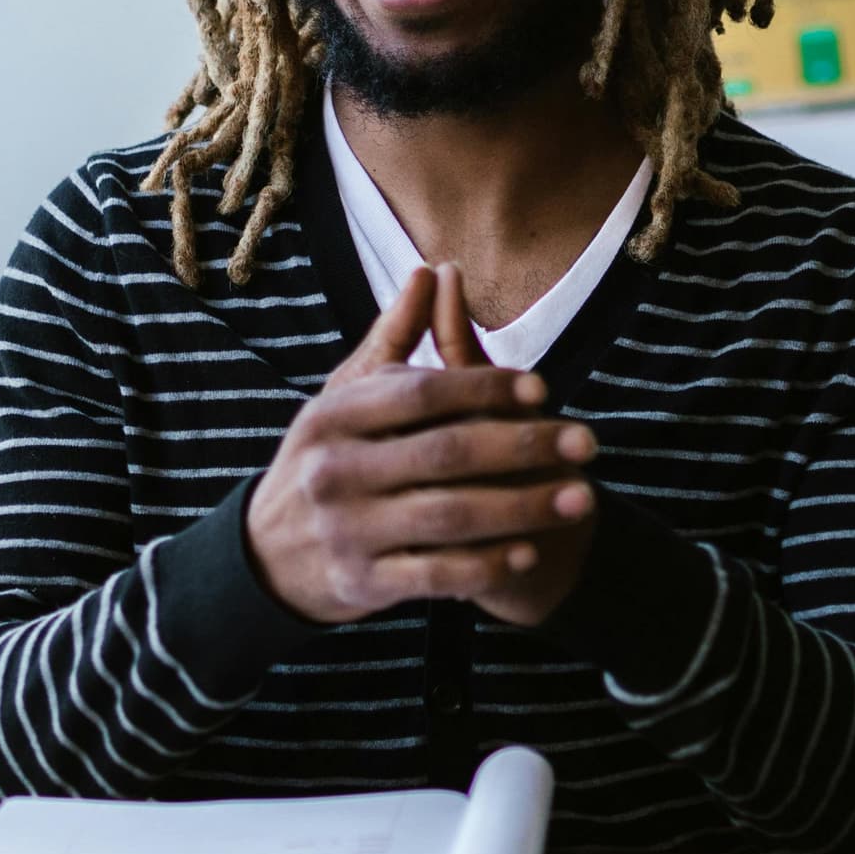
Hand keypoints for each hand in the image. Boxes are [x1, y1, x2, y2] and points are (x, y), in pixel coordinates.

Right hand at [244, 265, 600, 624]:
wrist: (270, 556)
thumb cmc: (327, 460)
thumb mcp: (345, 400)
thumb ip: (393, 340)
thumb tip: (432, 272)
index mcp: (334, 416)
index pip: (420, 393)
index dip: (484, 387)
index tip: (543, 388)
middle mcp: (336, 471)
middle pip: (444, 453)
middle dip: (524, 446)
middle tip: (585, 442)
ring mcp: (348, 530)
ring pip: (448, 516)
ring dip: (522, 507)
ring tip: (580, 498)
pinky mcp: (363, 581)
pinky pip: (435, 574)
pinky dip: (485, 564)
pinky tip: (529, 551)